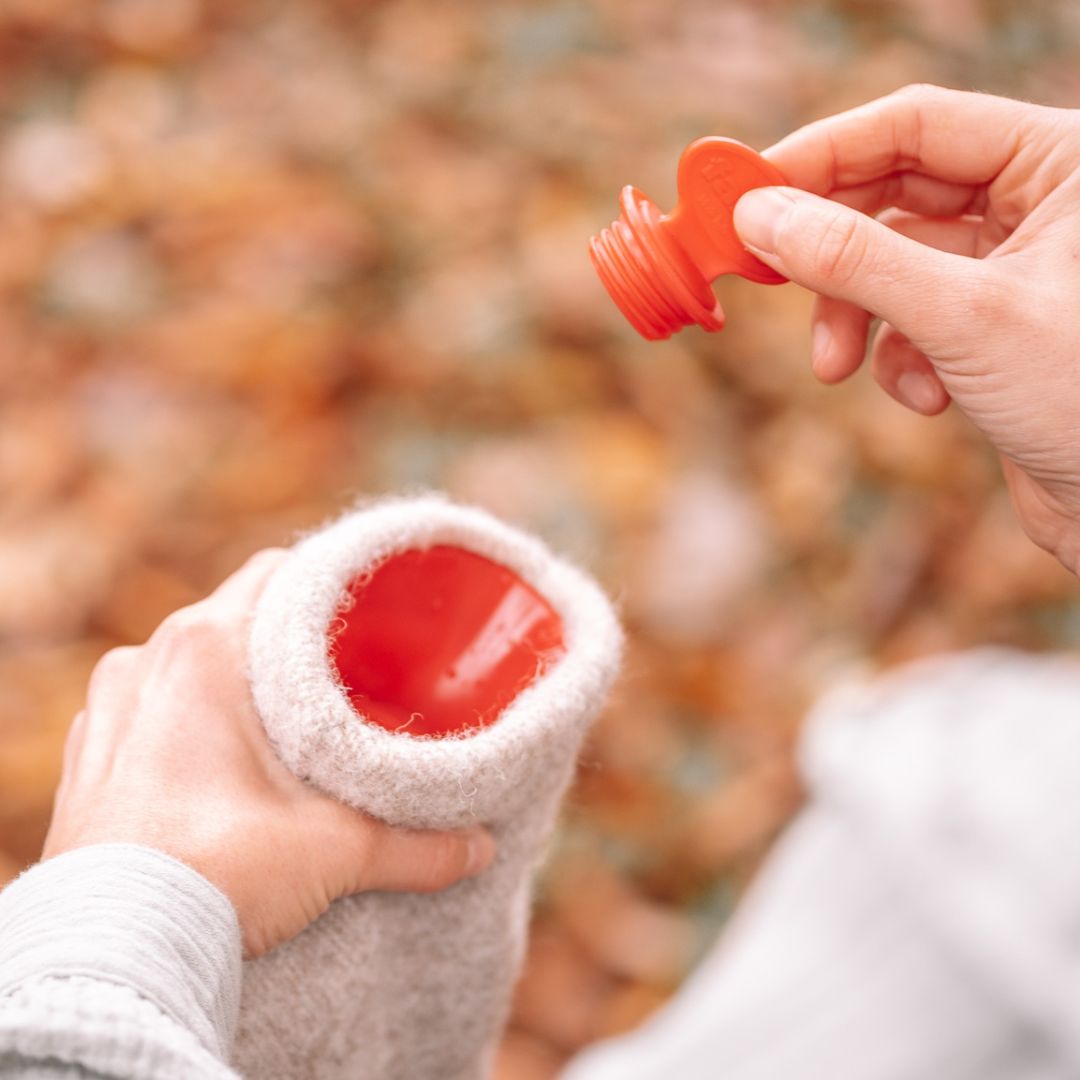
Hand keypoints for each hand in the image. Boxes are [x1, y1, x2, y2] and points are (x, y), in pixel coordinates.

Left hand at [43, 550, 495, 957]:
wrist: (111, 955)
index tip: (366, 612)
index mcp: (206, 648)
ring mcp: (109, 706)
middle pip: (235, 617)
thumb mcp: (335, 850)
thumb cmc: (217, 874)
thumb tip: (478, 851)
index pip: (277, 571)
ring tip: (280, 728)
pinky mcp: (89, 756)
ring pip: (185, 663)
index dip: (328, 583)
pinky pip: (146, 709)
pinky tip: (216, 767)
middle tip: (339, 680)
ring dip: (233, 682)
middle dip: (287, 644)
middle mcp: (147, 660)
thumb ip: (417, 844)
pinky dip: (183, 721)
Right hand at [732, 85, 1079, 571]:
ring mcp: (1011, 264)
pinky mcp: (990, 325)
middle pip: (892, 194)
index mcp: (1058, 161)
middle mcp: (1036, 201)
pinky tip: (928, 398)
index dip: (823, 155)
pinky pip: (912, 320)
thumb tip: (760, 215)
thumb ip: (855, 259)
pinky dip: (899, 361)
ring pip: (892, 266)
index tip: (746, 193)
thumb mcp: (962, 316)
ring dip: (856, 319)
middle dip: (831, 255)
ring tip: (836, 366)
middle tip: (764, 276)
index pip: (914, 125)